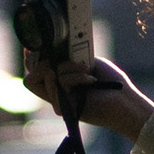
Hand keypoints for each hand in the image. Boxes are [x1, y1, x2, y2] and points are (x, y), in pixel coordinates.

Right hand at [18, 49, 153, 140]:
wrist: (123, 100)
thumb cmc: (110, 82)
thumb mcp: (86, 61)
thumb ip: (67, 56)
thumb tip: (50, 48)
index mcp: (59, 80)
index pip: (34, 70)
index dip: (30, 56)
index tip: (34, 44)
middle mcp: (55, 92)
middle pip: (30, 76)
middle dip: (42, 60)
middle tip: (59, 57)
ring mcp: (58, 101)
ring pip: (46, 76)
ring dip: (67, 67)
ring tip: (85, 70)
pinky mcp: (63, 108)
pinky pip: (58, 84)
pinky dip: (75, 77)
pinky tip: (90, 80)